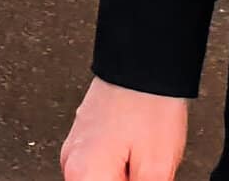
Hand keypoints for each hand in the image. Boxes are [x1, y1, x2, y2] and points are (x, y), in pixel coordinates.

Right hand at [61, 78, 188, 180]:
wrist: (146, 60)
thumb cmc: (149, 104)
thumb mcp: (156, 168)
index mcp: (84, 174)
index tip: (141, 177)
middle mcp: (72, 161)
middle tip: (147, 170)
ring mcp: (77, 146)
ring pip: (101, 179)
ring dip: (124, 178)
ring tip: (144, 161)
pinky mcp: (86, 135)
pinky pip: (100, 167)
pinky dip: (119, 169)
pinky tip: (139, 157)